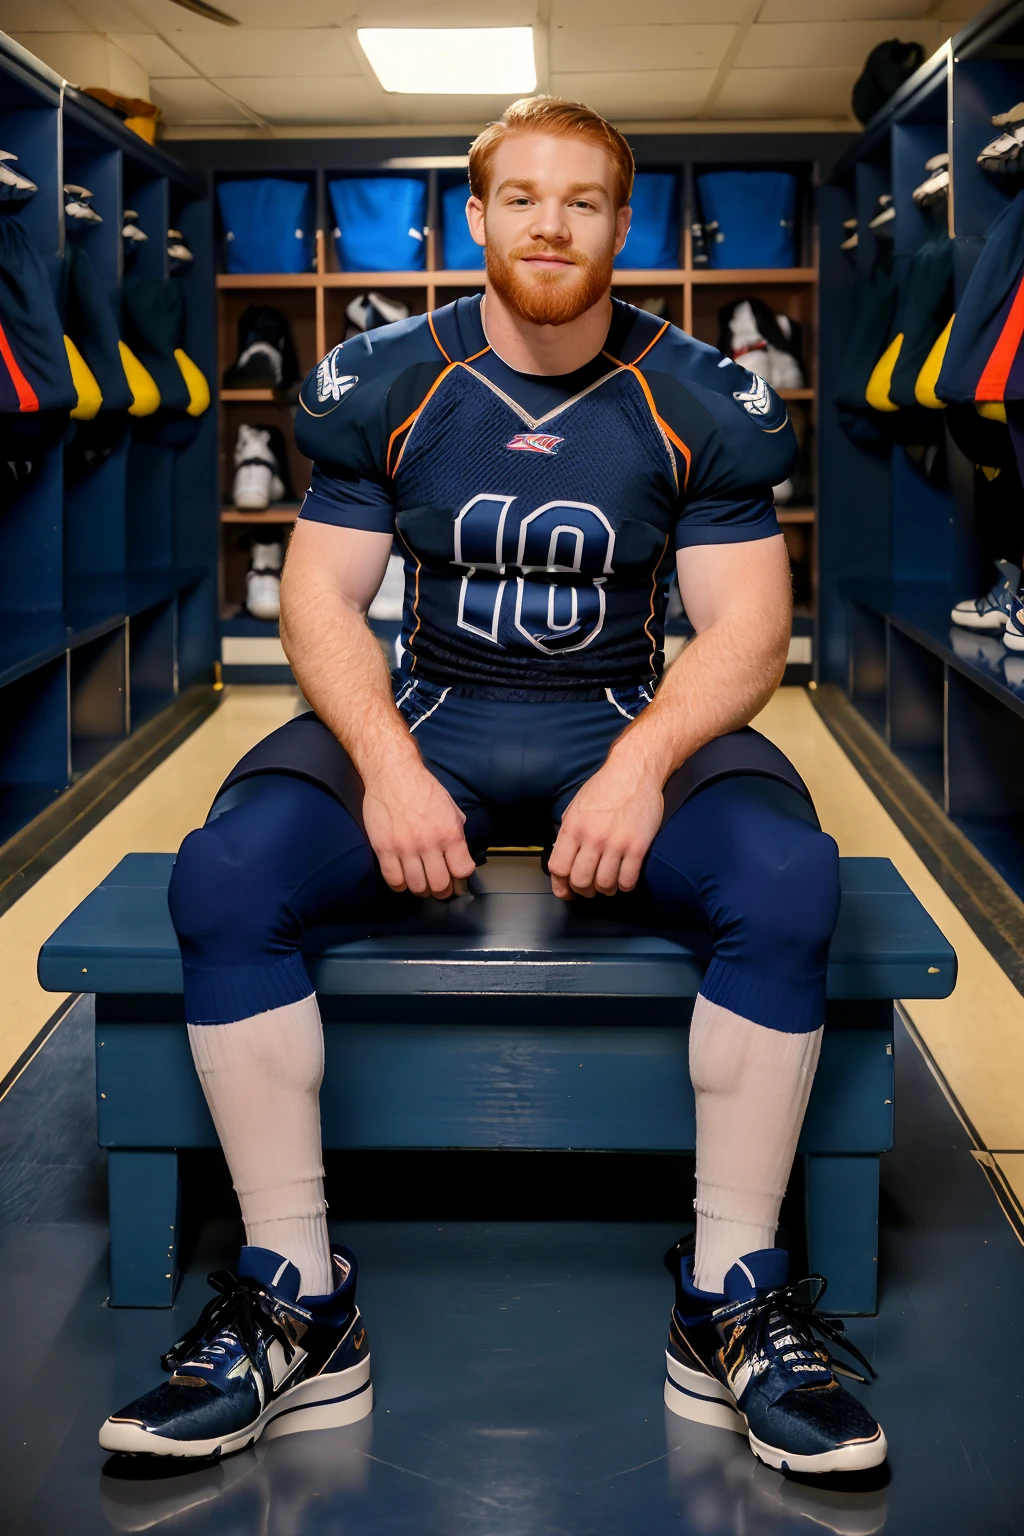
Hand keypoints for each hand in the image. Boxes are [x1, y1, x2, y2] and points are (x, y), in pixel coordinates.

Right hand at [362, 764, 475, 897]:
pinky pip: (393, 880)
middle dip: (443, 890)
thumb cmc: (421, 787)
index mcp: (449, 833)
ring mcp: (405, 848)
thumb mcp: (450, 807)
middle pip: (440, 884)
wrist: (392, 773)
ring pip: (417, 886)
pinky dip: (400, 886)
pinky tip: (403, 880)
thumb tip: (460, 853)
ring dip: (422, 889)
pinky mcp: (384, 848)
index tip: (459, 881)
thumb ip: (456, 831)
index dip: (462, 880)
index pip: (462, 870)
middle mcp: (429, 843)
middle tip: (440, 887)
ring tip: (421, 884)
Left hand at [548, 755, 663, 899]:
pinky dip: (625, 885)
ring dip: (606, 890)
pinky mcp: (638, 846)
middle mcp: (592, 837)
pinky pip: (628, 880)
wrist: (634, 770)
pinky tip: (624, 878)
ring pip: (604, 885)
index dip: (561, 885)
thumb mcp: (576, 807)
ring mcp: (616, 843)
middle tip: (590, 888)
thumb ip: (569, 834)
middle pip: (580, 881)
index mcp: (573, 827)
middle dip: (584, 890)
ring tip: (609, 883)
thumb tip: (564, 859)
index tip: (567, 890)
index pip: (558, 868)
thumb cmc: (605, 787)